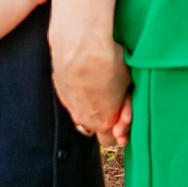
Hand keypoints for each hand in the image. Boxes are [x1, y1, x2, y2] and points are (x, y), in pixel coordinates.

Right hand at [54, 24, 133, 147]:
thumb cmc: (109, 65)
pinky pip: (72, 99)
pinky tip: (87, 79)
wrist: (80, 46)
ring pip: (82, 114)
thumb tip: (122, 109)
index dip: (119, 130)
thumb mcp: (126, 86)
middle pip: (95, 129)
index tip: (124, 118)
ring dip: (91, 107)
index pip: (110, 141)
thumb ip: (123, 104)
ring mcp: (69, 106)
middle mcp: (83, 119)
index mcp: (103, 123)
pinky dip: (79, 93)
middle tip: (115, 103)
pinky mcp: (60, 90)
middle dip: (105, 120)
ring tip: (101, 87)